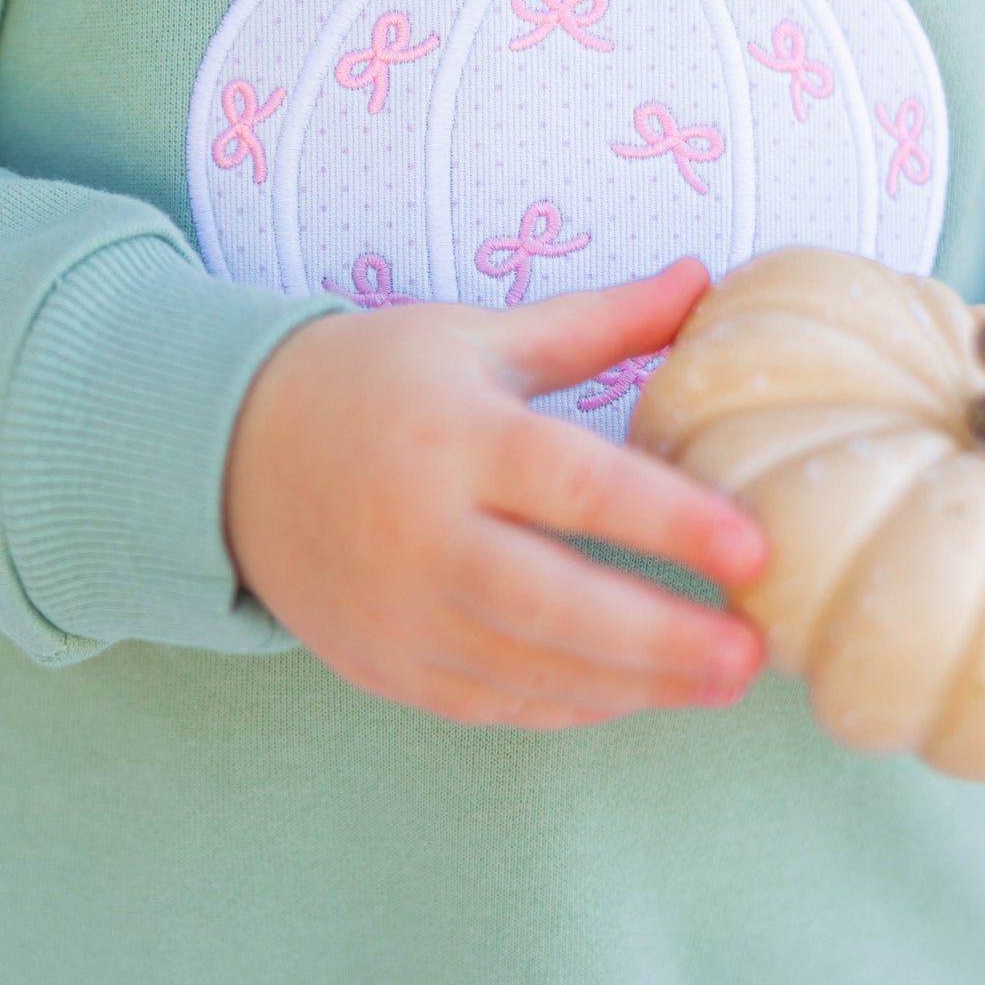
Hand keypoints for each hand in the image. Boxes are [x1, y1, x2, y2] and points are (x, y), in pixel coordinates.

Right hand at [224, 259, 767, 728]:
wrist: (230, 455)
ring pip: (528, 669)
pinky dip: (568, 705)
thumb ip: (598, 322)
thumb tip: (705, 279)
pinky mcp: (383, 664)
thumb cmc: (370, 383)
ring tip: (721, 680)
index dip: (668, 520)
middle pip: (553, 602)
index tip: (754, 549)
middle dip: (662, 639)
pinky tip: (634, 694)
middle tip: (753, 652)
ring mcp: (396, 610)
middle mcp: (418, 531)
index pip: (573, 484)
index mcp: (452, 435)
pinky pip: (490, 703)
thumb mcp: (477, 337)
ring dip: (633, 685)